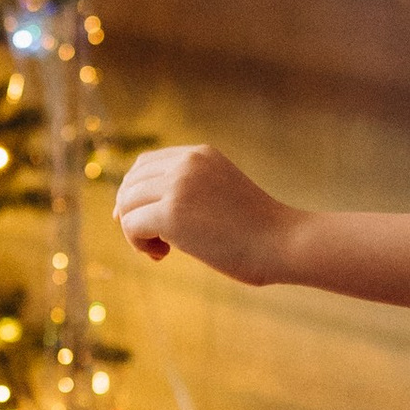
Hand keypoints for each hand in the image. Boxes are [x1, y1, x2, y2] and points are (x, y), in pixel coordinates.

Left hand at [114, 141, 299, 284]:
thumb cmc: (257, 230)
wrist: (284, 242)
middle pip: (130, 184)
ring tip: (162, 250)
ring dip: (135, 231)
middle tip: (156, 243)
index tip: (146, 222)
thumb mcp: (220, 194)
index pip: (144, 165)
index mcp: (199, 154)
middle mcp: (187, 162)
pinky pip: (130, 225)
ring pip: (126, 204)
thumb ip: (189, 191)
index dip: (136, 195)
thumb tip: (134, 210)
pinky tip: (162, 256)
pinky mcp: (172, 213)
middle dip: (132, 215)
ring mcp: (179, 185)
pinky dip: (138, 244)